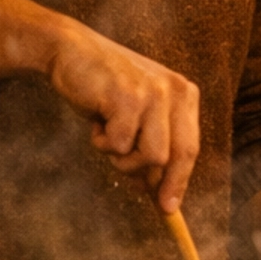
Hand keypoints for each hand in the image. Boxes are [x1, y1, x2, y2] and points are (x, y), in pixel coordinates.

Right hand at [45, 20, 200, 213]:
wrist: (70, 51)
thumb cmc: (103, 89)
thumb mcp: (136, 116)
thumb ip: (151, 146)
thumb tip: (158, 194)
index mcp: (184, 94)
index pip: (190, 149)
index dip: (178, 181)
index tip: (168, 208)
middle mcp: (176, 91)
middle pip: (178, 157)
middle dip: (156, 180)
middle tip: (138, 188)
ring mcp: (153, 93)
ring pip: (151, 156)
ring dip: (123, 158)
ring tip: (108, 136)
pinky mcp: (128, 98)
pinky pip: (120, 145)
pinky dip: (102, 142)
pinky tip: (95, 120)